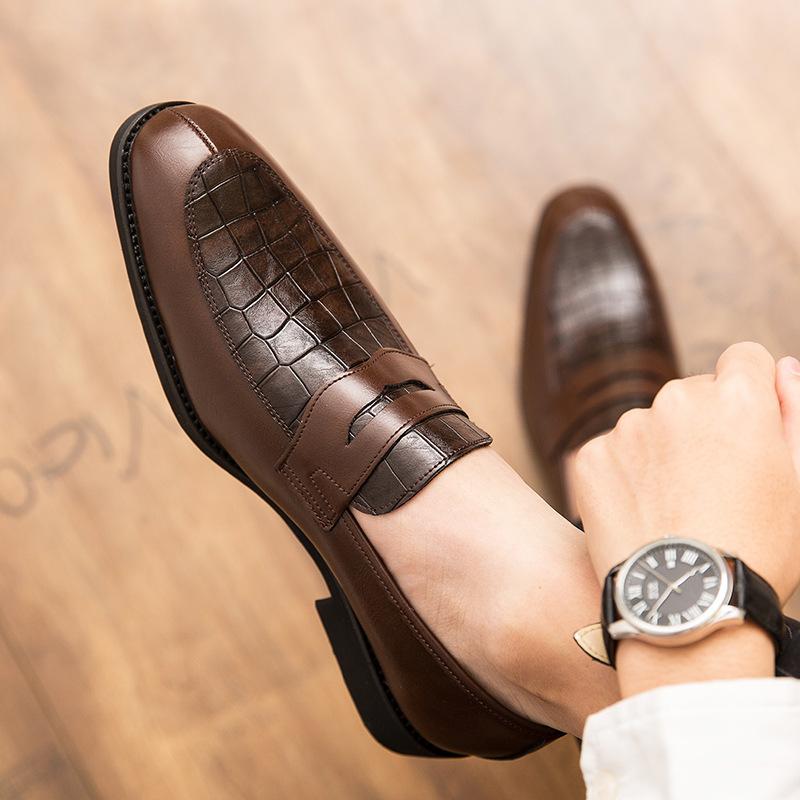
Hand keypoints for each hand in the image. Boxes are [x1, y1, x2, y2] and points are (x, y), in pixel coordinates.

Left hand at [572, 345, 799, 693]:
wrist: (685, 606)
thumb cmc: (758, 548)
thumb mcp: (798, 481)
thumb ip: (792, 412)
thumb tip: (782, 366)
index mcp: (736, 398)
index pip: (743, 360)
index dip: (748, 395)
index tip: (744, 432)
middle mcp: (677, 399)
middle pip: (692, 394)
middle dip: (702, 425)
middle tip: (709, 486)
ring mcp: (627, 427)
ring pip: (649, 425)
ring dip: (660, 451)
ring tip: (674, 509)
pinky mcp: (590, 456)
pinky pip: (612, 452)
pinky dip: (623, 475)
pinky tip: (640, 515)